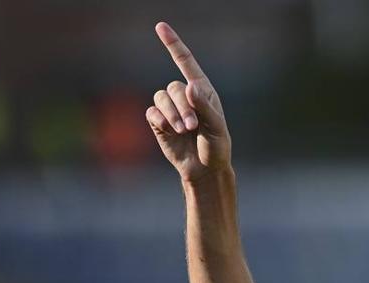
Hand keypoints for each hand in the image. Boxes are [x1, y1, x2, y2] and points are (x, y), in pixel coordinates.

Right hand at [147, 22, 230, 182]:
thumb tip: (189, 85)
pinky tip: (170, 131)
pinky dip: (161, 121)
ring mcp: (170, 108)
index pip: (185, 61)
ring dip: (172, 114)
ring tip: (184, 130)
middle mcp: (184, 95)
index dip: (173, 44)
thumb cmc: (216, 146)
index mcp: (202, 90)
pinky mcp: (159, 122)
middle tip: (192, 126)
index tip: (160, 27)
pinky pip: (152, 113)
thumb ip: (204, 106)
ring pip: (161, 98)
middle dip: (182, 107)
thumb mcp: (216, 127)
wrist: (205, 169)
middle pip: (173, 87)